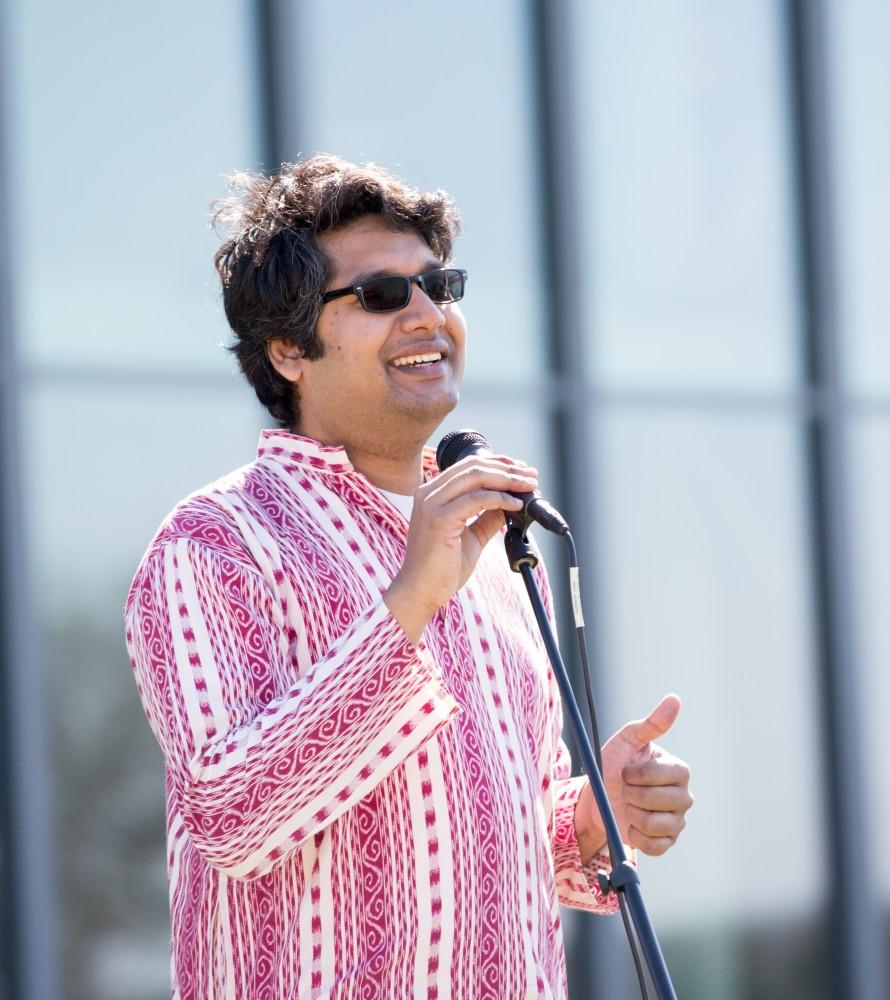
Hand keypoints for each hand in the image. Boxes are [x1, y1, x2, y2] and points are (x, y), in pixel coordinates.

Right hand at [384, 454, 536, 642]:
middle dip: (507, 468)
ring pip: (476, 477)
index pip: (468, 465)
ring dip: (508, 480)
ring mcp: (432, 504)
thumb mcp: (471, 537)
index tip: (521, 470)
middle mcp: (428, 493)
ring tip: (528, 486)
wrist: (420, 592)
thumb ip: (487, 518)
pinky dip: (500, 499)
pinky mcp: (439, 519)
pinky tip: (515, 504)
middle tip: (531, 476)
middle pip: (474, 466)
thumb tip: (510, 503)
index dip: (498, 463)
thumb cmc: (440, 568)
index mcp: (432, 494)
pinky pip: (476, 500)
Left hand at [575, 693, 692, 859]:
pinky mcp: (668, 842)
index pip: (656, 775)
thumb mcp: (628, 739)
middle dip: (631, 794)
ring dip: (632, 814)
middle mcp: (684, 796)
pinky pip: (654, 846)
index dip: (633, 774)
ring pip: (654, 824)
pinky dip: (636, 835)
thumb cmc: (616, 763)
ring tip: (629, 805)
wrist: (600, 796)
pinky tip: (632, 823)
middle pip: (655, 801)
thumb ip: (652, 723)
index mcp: (679, 770)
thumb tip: (674, 699)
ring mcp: (678, 821)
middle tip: (626, 789)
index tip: (625, 770)